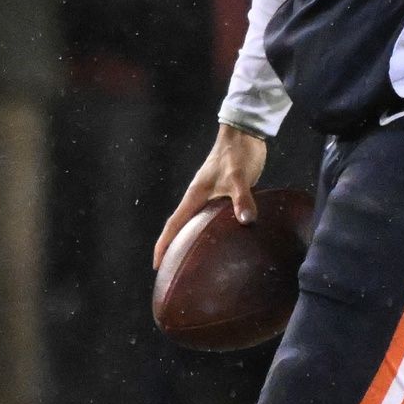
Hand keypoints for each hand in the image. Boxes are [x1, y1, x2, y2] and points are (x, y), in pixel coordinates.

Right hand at [153, 124, 267, 269]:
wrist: (245, 132)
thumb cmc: (237, 152)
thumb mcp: (239, 176)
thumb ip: (242, 198)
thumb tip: (246, 220)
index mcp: (196, 194)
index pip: (174, 224)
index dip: (164, 244)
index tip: (157, 265)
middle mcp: (200, 197)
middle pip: (182, 226)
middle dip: (175, 248)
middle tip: (173, 270)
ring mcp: (212, 195)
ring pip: (197, 222)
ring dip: (193, 239)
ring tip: (194, 261)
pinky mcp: (224, 193)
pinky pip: (214, 217)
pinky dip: (213, 230)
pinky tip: (223, 241)